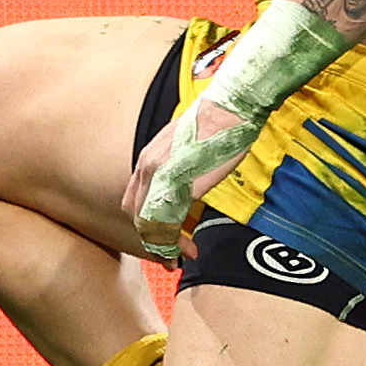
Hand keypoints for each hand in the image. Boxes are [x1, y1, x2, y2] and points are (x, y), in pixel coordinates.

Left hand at [121, 99, 252, 264]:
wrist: (229, 110)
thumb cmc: (215, 124)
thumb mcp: (186, 146)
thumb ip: (177, 166)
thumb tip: (185, 182)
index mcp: (148, 159)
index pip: (135, 201)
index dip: (147, 224)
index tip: (164, 237)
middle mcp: (148, 168)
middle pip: (138, 217)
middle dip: (152, 239)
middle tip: (170, 254)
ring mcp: (162, 177)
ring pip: (150, 224)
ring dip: (165, 245)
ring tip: (182, 255)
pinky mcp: (180, 186)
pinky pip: (168, 224)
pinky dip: (176, 242)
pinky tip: (189, 247)